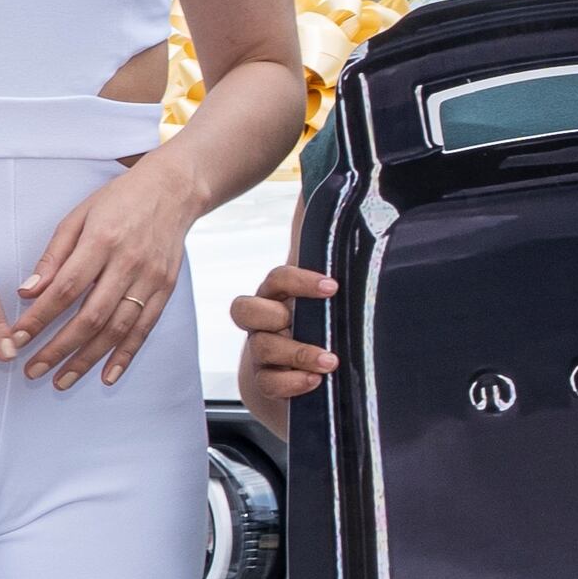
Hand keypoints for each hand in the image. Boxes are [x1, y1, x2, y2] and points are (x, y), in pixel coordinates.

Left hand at [6, 159, 212, 390]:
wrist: (174, 189)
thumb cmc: (120, 199)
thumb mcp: (78, 216)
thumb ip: (53, 256)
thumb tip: (28, 292)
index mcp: (102, 240)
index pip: (65, 289)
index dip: (39, 318)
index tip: (17, 338)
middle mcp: (128, 263)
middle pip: (90, 316)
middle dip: (58, 348)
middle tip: (32, 369)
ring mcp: (150, 278)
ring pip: (117, 329)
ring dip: (87, 359)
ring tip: (61, 379)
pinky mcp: (166, 289)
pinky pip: (145, 328)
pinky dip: (126, 355)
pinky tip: (107, 375)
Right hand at [231, 267, 336, 432]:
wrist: (311, 372)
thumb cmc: (319, 324)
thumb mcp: (327, 297)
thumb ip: (324, 258)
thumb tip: (320, 195)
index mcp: (278, 295)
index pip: (276, 279)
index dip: (299, 281)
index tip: (332, 286)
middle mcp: (264, 322)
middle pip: (245, 310)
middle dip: (274, 316)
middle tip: (301, 322)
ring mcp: (262, 352)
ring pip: (263, 348)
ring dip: (297, 353)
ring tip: (329, 360)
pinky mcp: (267, 381)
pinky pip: (268, 382)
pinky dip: (291, 382)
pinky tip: (315, 381)